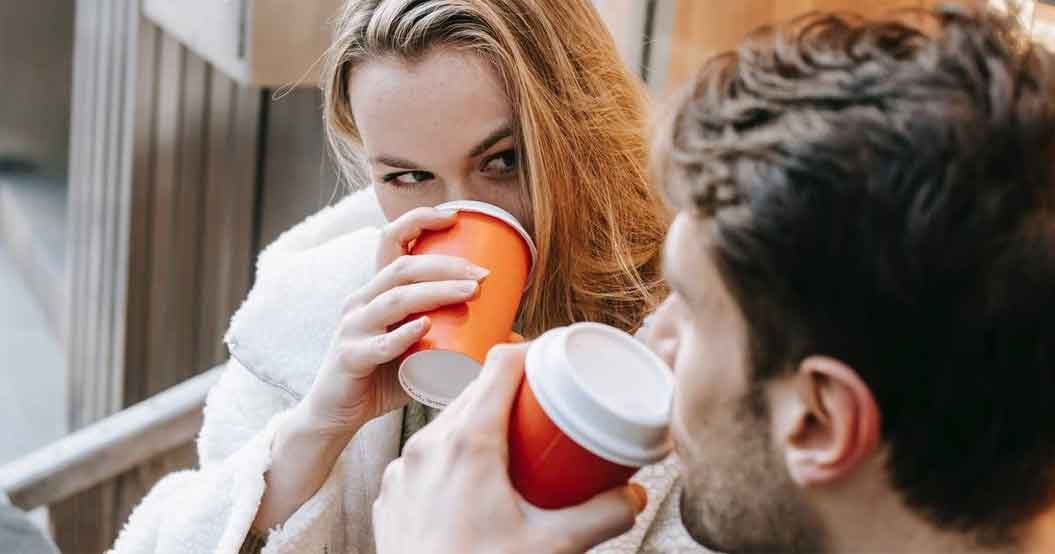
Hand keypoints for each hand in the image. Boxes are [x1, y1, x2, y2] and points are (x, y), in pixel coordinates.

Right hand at [299, 207, 488, 438]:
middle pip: (402, 268)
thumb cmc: (384, 378)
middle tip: (483, 273)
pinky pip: (377, 344)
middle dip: (446, 264)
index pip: (390, 241)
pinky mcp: (350, 358)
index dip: (419, 221)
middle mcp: (361, 301)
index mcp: (376, 290)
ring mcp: (353, 329)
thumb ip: (460, 339)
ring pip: (395, 300)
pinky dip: (402, 336)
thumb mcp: (423, 352)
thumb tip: (513, 337)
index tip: (455, 217)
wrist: (338, 415)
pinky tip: (424, 328)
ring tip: (470, 291)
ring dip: (435, 292)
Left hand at [373, 343, 646, 553]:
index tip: (554, 357)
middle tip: (545, 405)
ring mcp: (403, 469)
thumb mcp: (551, 547)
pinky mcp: (391, 494)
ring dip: (480, 421)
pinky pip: (425, 457)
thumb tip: (633, 496)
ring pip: (447, 423)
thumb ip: (600, 517)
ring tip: (513, 443)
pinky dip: (451, 456)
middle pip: (474, 392)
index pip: (500, 365)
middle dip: (512, 391)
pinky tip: (472, 481)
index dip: (530, 351)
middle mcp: (428, 445)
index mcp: (468, 443)